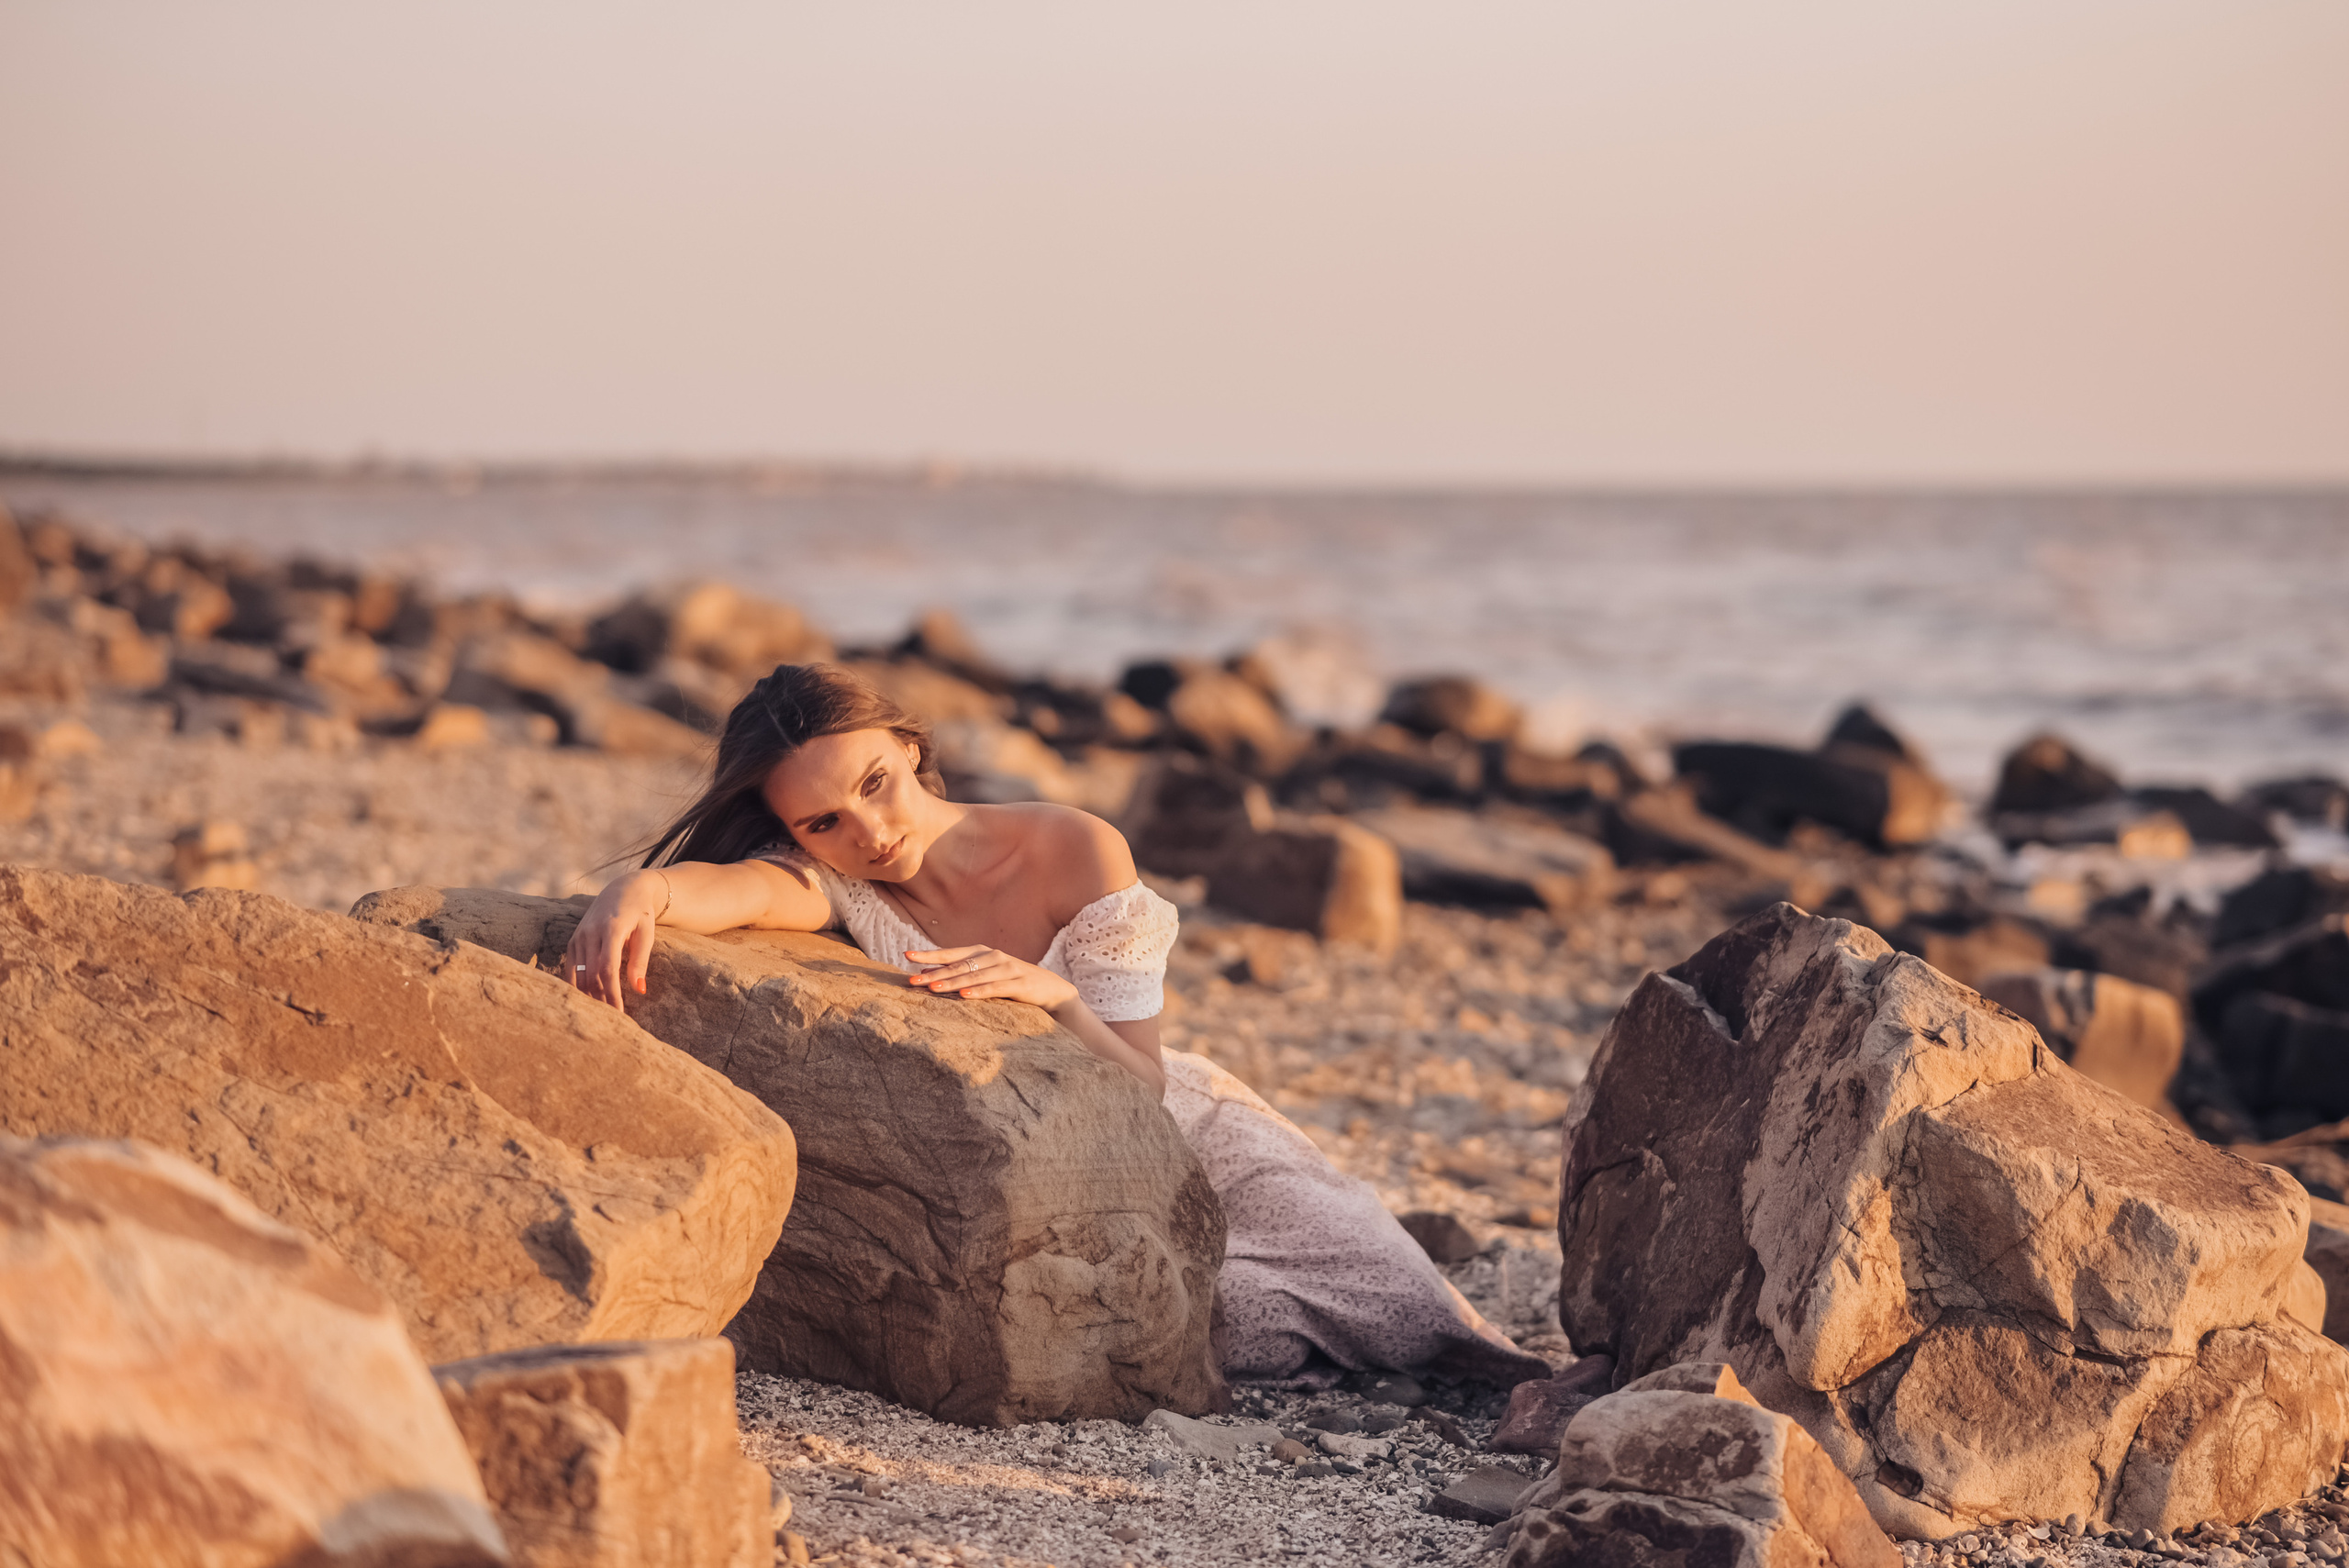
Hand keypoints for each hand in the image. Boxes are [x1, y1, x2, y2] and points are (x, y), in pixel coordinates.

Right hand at [562, 870, 667, 1010]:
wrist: (624, 889)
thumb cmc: (640, 913)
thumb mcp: (647, 933)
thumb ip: (640, 961)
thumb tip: (639, 990)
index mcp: (611, 929)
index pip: (607, 969)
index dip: (612, 994)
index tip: (620, 1015)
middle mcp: (590, 933)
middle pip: (591, 975)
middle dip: (601, 1000)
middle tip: (612, 1024)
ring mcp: (578, 937)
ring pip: (579, 975)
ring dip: (589, 997)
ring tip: (601, 1017)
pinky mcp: (572, 941)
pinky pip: (571, 969)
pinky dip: (578, 987)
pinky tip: (586, 1002)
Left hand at [905, 945, 1079, 1011]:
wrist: (1052, 990)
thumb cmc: (1015, 983)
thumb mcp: (988, 975)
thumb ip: (963, 973)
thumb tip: (928, 975)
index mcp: (984, 953)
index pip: (952, 953)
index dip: (930, 955)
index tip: (907, 956)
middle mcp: (994, 957)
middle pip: (959, 965)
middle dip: (935, 972)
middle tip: (912, 980)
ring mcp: (1008, 969)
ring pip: (974, 975)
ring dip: (952, 982)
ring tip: (933, 988)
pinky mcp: (1020, 984)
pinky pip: (996, 988)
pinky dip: (979, 991)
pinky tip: (964, 996)